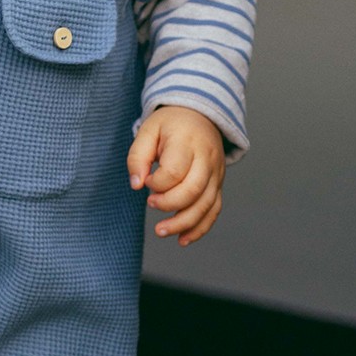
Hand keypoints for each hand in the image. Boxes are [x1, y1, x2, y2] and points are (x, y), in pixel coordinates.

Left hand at [127, 104, 226, 244]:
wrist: (201, 115)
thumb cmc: (171, 124)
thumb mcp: (149, 130)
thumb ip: (138, 156)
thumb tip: (136, 185)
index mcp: (188, 142)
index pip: (175, 171)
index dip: (157, 183)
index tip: (147, 180)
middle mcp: (207, 159)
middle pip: (194, 190)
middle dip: (169, 204)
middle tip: (150, 204)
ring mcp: (216, 173)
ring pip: (206, 205)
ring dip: (184, 223)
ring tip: (162, 231)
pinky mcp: (218, 184)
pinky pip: (214, 210)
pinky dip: (200, 228)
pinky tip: (183, 239)